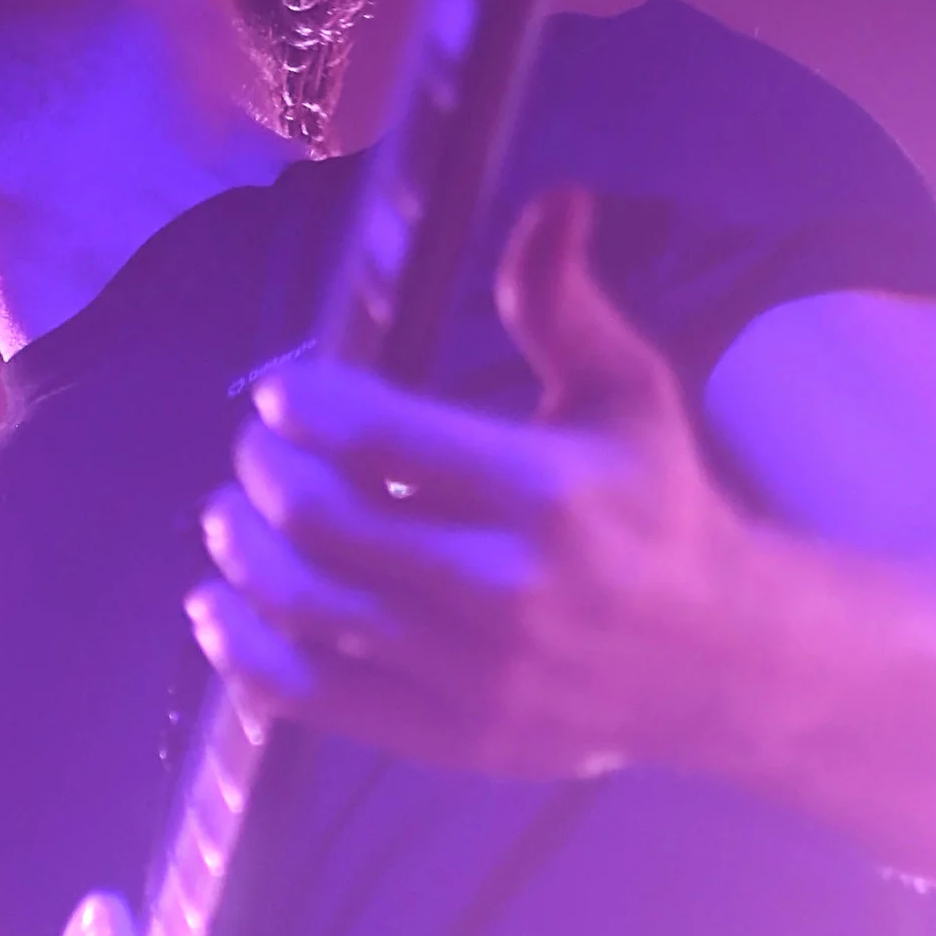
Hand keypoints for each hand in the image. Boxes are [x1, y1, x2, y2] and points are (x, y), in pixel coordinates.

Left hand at [187, 182, 766, 777]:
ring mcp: (470, 674)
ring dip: (240, 556)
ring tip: (227, 521)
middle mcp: (503, 590)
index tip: (280, 393)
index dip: (302, 407)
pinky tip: (221, 611)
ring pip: (304, 609)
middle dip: (262, 473)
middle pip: (323, 522)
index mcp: (545, 494)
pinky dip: (244, 653)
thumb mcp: (627, 394)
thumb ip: (563, 303)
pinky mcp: (447, 737)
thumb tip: (553, 199)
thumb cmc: (657, 507)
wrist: (713, 661)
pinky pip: (311, 698)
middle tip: (253, 452)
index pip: (377, 439)